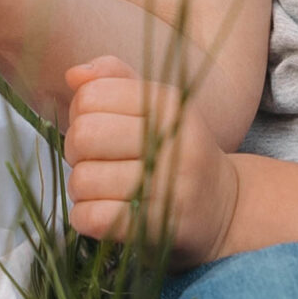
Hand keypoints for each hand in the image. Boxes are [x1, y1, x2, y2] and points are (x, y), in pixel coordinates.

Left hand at [63, 55, 238, 269]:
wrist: (224, 206)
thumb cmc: (177, 150)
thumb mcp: (157, 106)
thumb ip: (114, 81)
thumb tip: (73, 74)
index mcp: (169, 103)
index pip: (91, 95)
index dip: (79, 112)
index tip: (95, 126)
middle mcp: (173, 140)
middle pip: (84, 135)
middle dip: (75, 150)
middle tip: (92, 159)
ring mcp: (169, 184)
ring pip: (84, 180)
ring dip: (80, 187)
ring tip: (99, 188)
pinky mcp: (159, 224)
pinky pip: (94, 217)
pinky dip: (84, 217)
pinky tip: (100, 211)